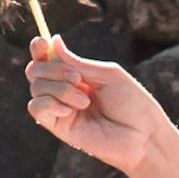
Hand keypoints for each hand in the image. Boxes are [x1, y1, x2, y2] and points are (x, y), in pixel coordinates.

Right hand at [26, 30, 173, 177]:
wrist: (143, 136)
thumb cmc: (132, 104)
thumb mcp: (106, 75)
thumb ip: (77, 62)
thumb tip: (53, 41)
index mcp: (77, 75)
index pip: (47, 59)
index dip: (39, 49)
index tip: (43, 43)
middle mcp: (65, 91)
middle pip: (35, 71)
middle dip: (52, 68)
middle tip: (77, 78)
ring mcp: (60, 109)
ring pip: (36, 88)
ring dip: (59, 88)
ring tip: (85, 101)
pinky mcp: (58, 127)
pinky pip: (37, 108)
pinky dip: (50, 103)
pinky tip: (71, 110)